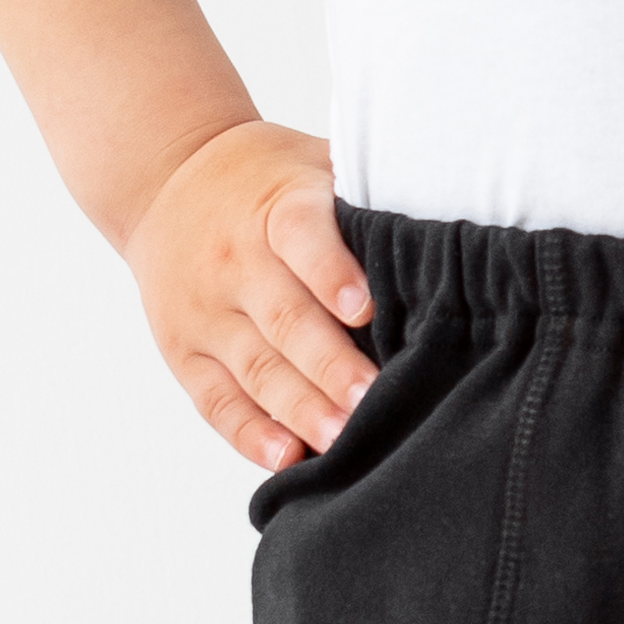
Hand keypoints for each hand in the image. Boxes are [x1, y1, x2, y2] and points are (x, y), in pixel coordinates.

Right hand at [124, 120, 373, 470]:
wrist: (168, 177)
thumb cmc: (269, 180)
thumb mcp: (314, 165)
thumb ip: (370, 195)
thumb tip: (456, 227)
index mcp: (276, 208)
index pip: (301, 238)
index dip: (333, 273)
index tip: (367, 310)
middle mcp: (235, 260)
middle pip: (284, 319)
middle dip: (330, 366)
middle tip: (371, 401)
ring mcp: (205, 310)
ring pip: (254, 367)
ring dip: (300, 408)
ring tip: (341, 440)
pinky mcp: (184, 350)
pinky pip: (216, 400)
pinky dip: (251, 433)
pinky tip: (286, 458)